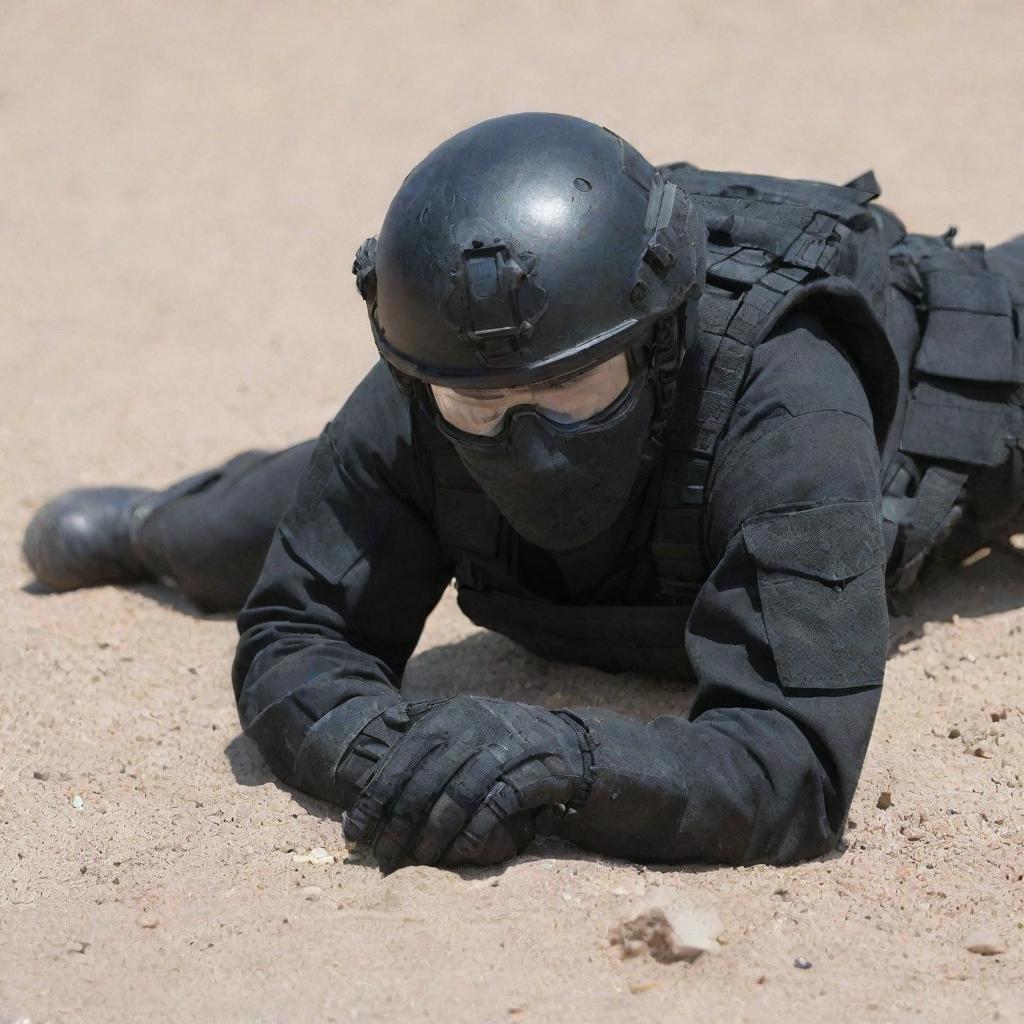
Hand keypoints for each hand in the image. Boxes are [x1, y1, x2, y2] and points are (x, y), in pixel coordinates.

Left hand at [333, 698, 523, 859]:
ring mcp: (503, 749)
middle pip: (423, 782)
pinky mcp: (531, 772)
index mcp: (448, 716)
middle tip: (384, 859)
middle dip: (398, 826)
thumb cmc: (502, 737)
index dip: (375, 799)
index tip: (355, 832)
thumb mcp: (464, 717)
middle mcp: (472, 728)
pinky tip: (461, 852)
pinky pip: (496, 805)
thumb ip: (426, 718)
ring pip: (457, 796)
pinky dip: (476, 830)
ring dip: (434, 834)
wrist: (567, 743)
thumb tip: (386, 722)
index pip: (400, 761)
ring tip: (419, 861)